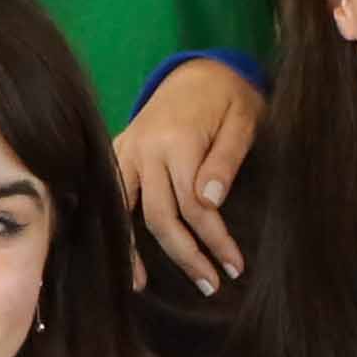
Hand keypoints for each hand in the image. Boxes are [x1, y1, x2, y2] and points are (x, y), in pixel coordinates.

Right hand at [115, 56, 263, 292]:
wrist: (198, 70)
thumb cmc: (228, 98)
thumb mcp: (242, 121)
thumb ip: (226, 160)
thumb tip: (210, 202)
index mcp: (178, 140)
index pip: (194, 206)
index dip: (215, 240)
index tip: (234, 266)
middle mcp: (145, 148)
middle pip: (160, 216)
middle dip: (185, 255)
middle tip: (210, 285)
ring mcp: (125, 150)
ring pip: (127, 211)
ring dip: (137, 252)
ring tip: (146, 286)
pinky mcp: (117, 153)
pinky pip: (113, 197)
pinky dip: (116, 228)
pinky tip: (123, 260)